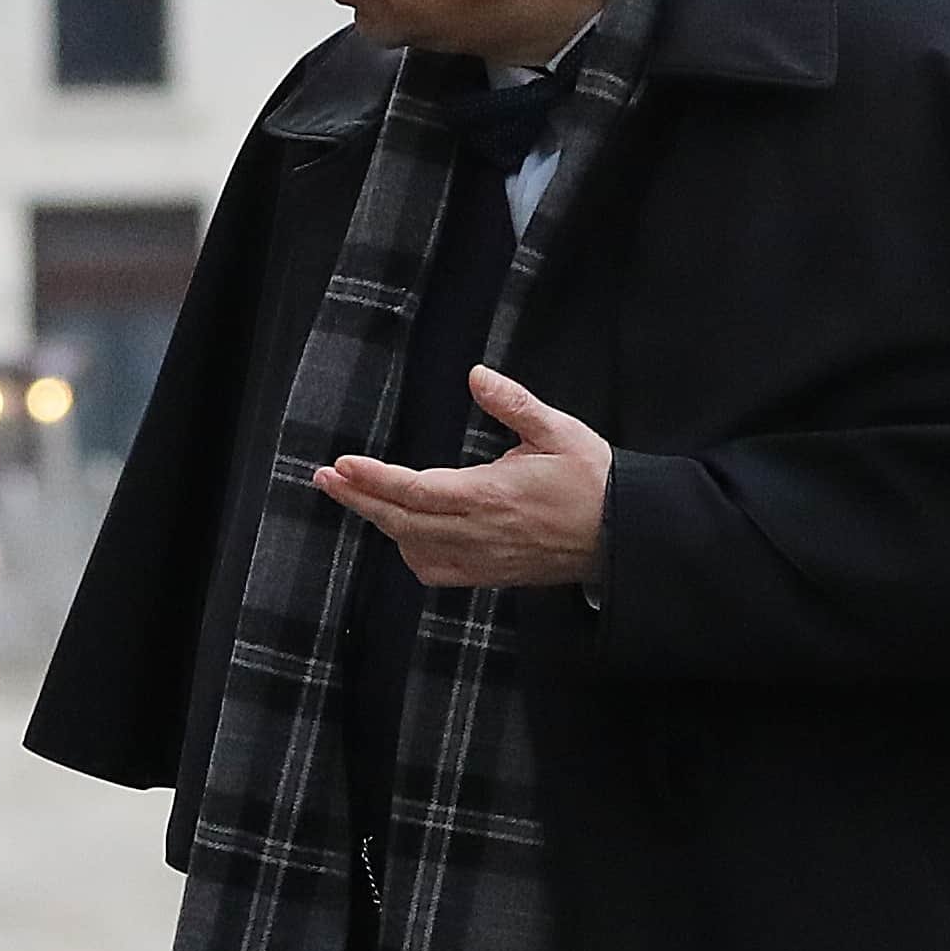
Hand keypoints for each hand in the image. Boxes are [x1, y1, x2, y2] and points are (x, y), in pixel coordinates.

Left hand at [311, 365, 616, 590]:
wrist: (623, 534)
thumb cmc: (593, 479)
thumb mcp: (559, 430)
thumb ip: (513, 403)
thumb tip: (476, 376)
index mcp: (493, 493)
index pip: (417, 489)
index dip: (374, 478)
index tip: (342, 465)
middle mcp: (480, 531)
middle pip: (401, 520)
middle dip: (358, 498)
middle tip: (326, 478)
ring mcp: (483, 557)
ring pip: (412, 546)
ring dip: (381, 522)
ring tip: (357, 495)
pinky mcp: (489, 574)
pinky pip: (436, 570)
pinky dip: (410, 552)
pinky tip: (403, 532)